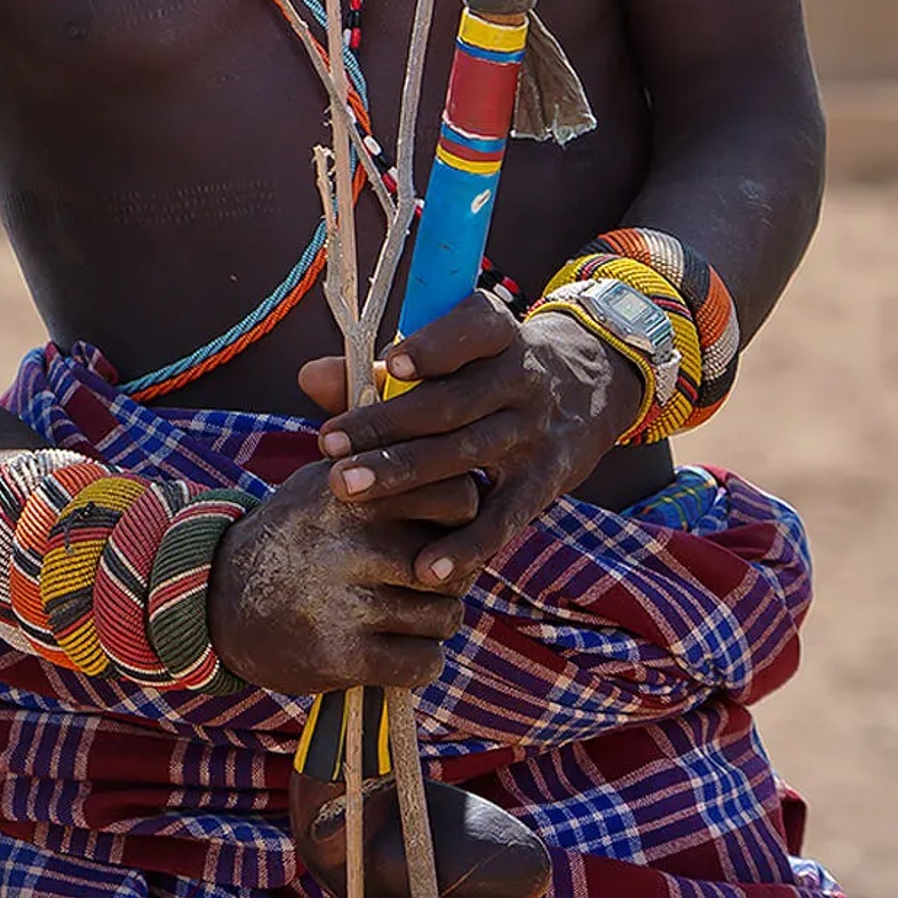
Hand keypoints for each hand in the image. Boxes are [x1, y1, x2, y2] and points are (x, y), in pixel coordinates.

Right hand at [209, 460, 481, 691]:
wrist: (217, 602)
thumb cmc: (293, 539)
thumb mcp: (324, 484)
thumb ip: (387, 469)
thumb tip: (467, 470)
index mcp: (348, 494)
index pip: (457, 497)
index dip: (461, 520)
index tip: (439, 531)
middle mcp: (347, 543)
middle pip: (456, 565)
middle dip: (448, 579)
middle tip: (417, 581)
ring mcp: (345, 601)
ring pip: (445, 617)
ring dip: (430, 623)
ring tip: (393, 615)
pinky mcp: (343, 655)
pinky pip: (425, 662)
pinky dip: (416, 663)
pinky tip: (389, 651)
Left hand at [300, 291, 646, 585]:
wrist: (589, 388)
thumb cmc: (483, 369)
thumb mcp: (450, 354)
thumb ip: (376, 369)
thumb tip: (308, 377)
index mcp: (497, 333)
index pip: (475, 329)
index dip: (436, 347)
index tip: (391, 364)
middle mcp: (522, 379)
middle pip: (449, 403)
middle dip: (385, 426)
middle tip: (326, 448)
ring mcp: (536, 432)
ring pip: (466, 454)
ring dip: (404, 476)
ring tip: (346, 490)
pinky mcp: (546, 482)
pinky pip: (505, 517)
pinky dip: (466, 545)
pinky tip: (426, 568)